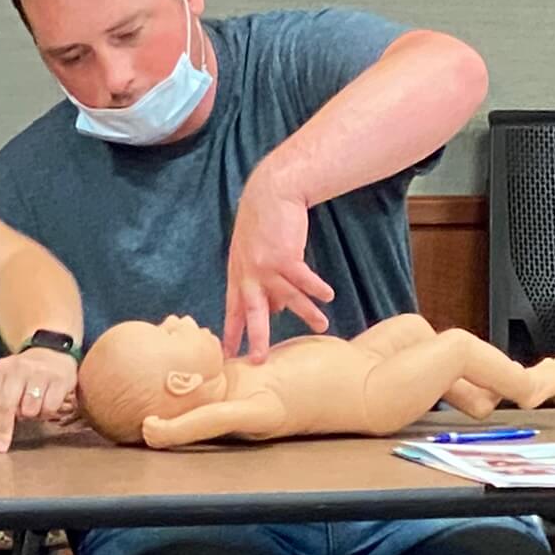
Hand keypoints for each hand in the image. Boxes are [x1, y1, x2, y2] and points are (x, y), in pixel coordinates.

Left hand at [0, 348, 78, 452]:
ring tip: (34, 407)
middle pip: (6, 406)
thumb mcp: (6, 381)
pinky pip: (49, 408)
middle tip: (2, 446)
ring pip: (30, 410)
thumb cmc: (27, 373)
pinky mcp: (59, 379)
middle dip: (3, 430)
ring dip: (32, 415)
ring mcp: (39, 372)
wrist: (53, 351)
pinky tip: (48, 402)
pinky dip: (48, 411)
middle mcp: (18, 368)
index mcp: (1, 369)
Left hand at [223, 168, 335, 361]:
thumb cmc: (264, 224)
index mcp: (238, 275)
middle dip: (256, 338)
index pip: (233, 310)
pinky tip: (328, 295)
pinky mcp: (285, 257)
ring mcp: (266, 267)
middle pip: (253, 314)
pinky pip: (304, 279)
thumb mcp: (254, 255)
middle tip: (259, 361)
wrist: (271, 193)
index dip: (231, 333)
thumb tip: (274, 311)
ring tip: (322, 326)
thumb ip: (261, 283)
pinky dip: (317, 288)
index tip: (226, 355)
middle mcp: (249, 275)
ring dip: (307, 313)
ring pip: (289, 298)